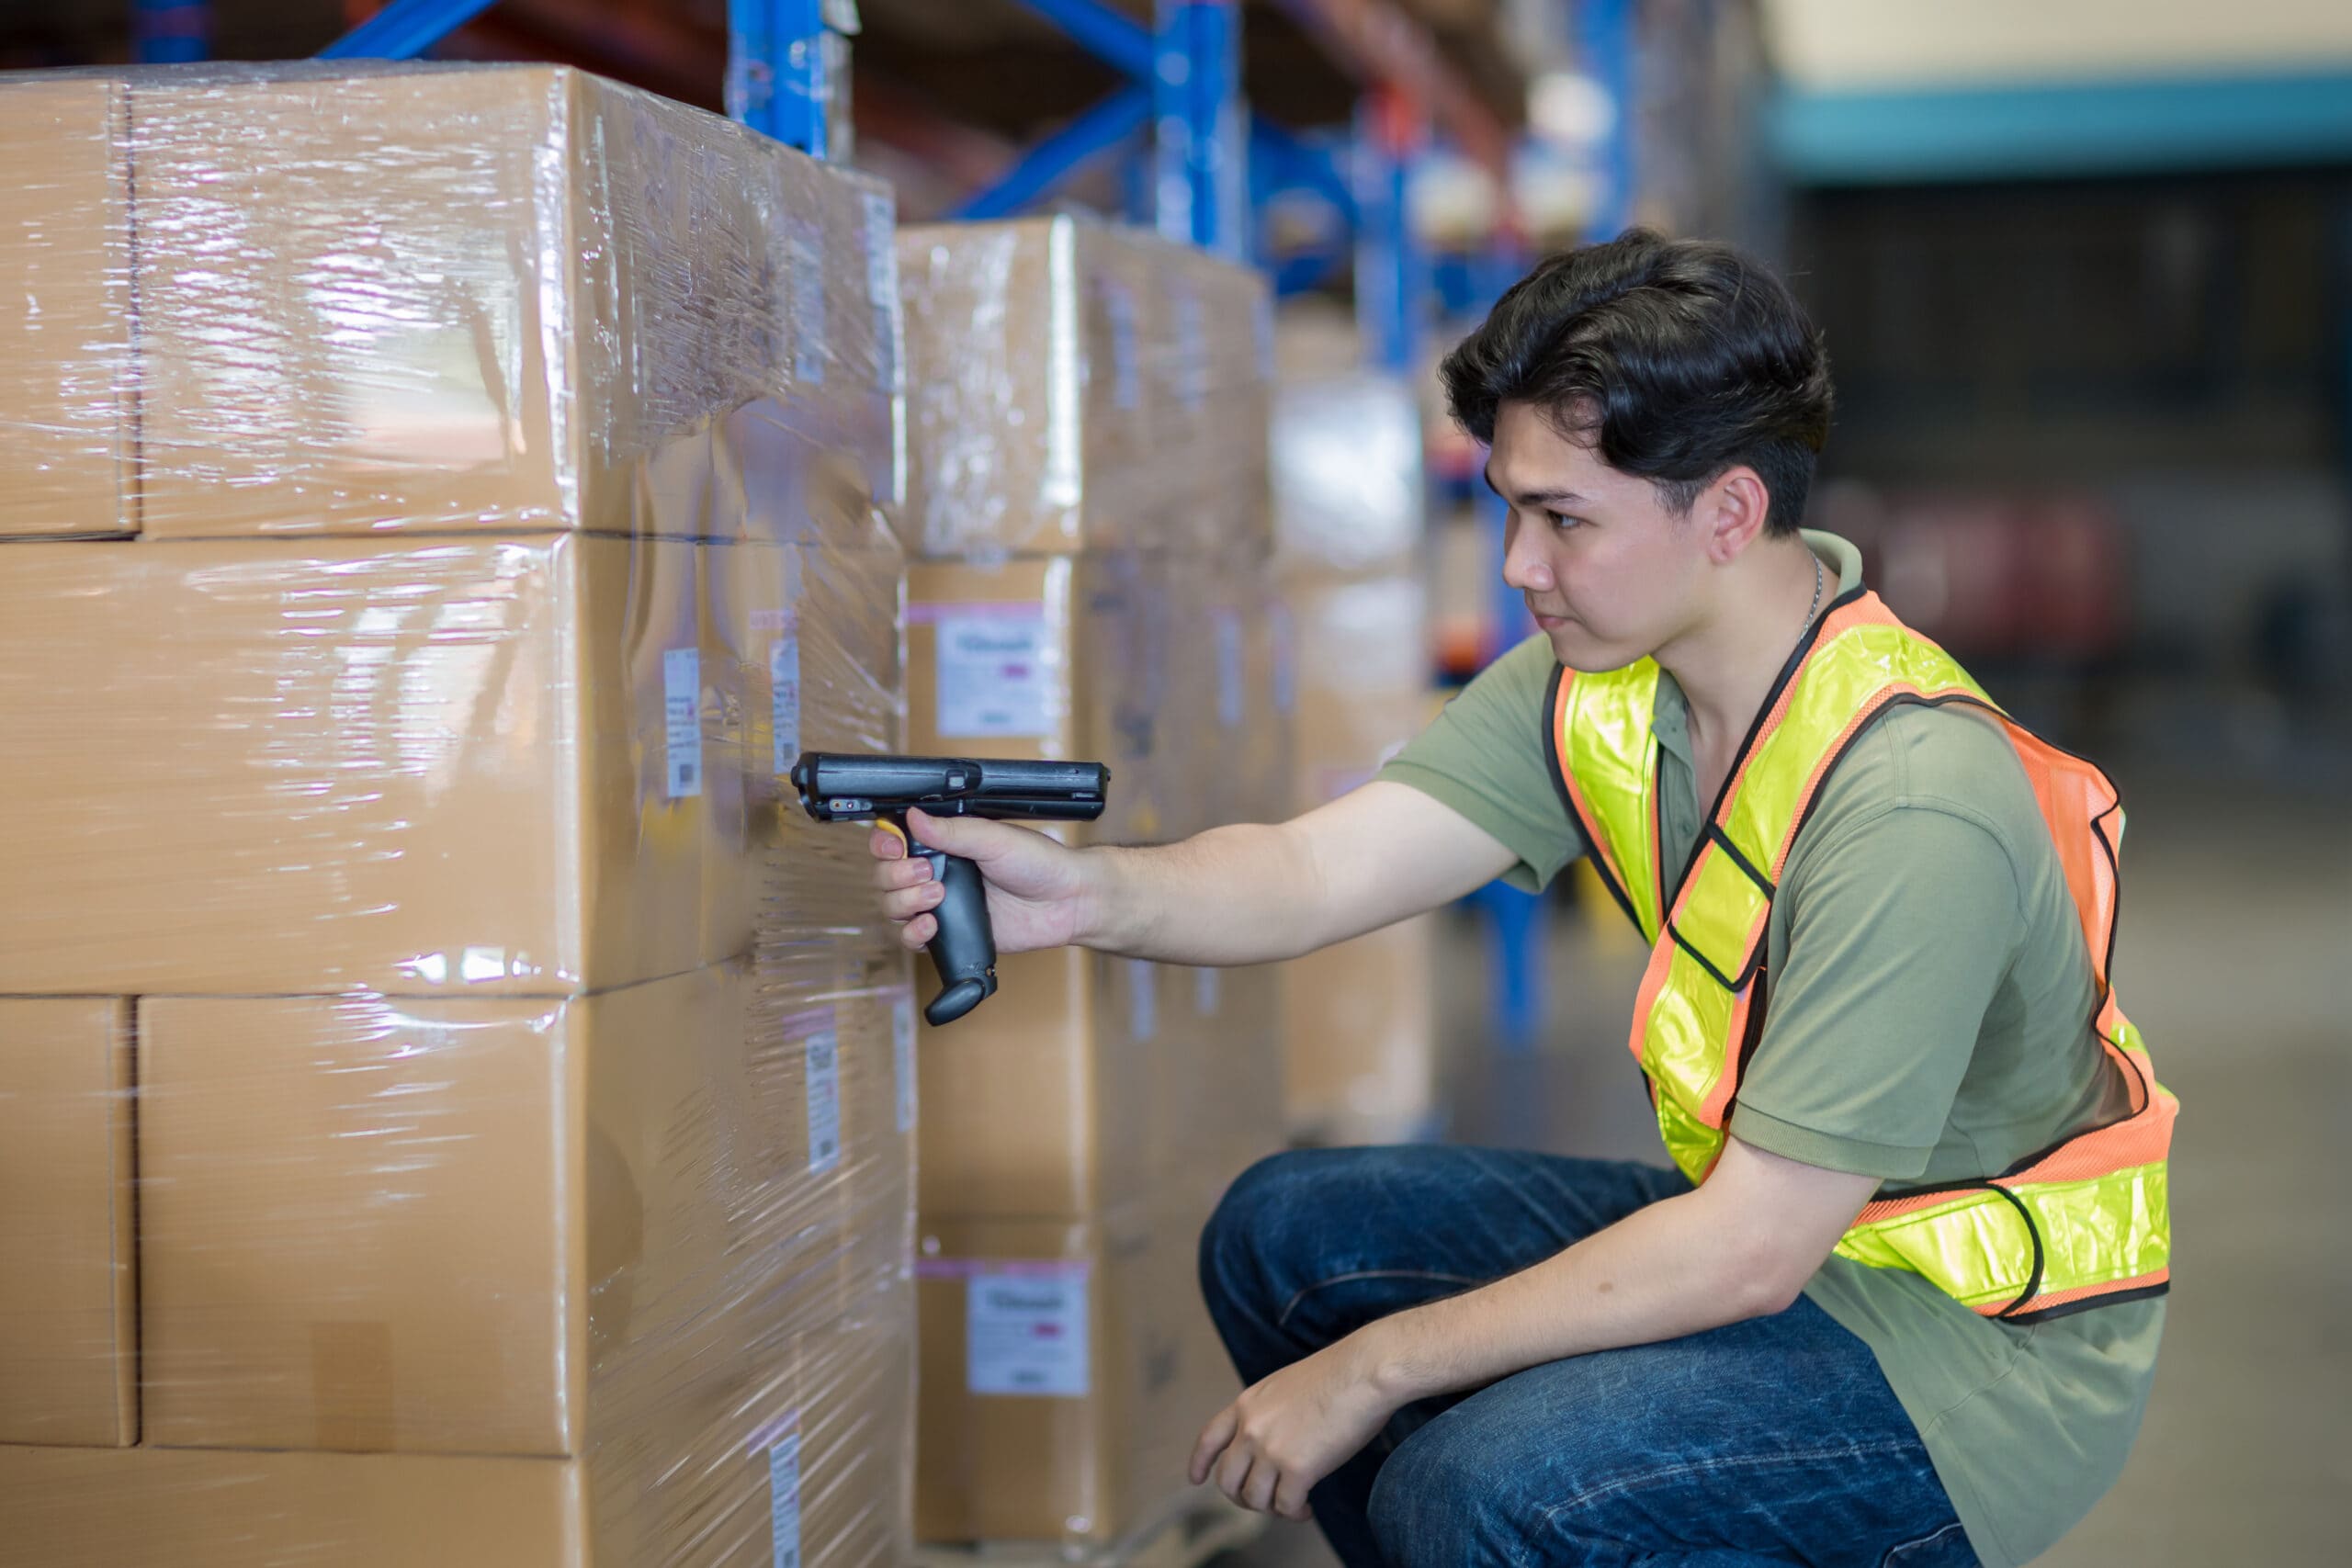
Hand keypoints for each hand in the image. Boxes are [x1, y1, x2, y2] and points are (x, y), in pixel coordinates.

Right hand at [869, 808, 1093, 955]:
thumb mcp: (994, 838)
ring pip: (892, 907)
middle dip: (896, 876)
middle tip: (927, 874)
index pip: (895, 841)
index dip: (885, 844)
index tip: (895, 847)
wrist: (1067, 901)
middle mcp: (938, 871)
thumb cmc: (1039, 863)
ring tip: (936, 896)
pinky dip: (912, 933)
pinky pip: (911, 938)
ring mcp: (941, 904)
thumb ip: (952, 831)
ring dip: (903, 902)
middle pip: (885, 876)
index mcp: (945, 842)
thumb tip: (913, 817)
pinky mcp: (949, 933)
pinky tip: (932, 925)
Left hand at [1189, 1332, 1399, 1521]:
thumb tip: (1272, 1448)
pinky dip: (1294, 1513)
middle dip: (1242, 1498)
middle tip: (1265, 1502)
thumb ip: (1269, 1415)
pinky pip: (1284, 1506)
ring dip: (1272, 1509)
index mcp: (1247, 1403)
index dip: (1199, 1463)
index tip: (1196, 1480)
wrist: (1364, 1372)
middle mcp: (1251, 1428)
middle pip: (1227, 1480)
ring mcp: (1271, 1448)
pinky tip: (1307, 1508)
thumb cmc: (1338, 1375)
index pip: (1210, 1438)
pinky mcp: (1297, 1468)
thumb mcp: (1286, 1386)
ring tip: (1294, 1506)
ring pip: (1254, 1498)